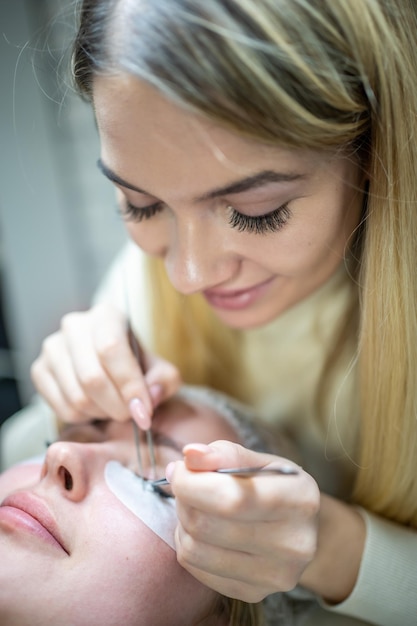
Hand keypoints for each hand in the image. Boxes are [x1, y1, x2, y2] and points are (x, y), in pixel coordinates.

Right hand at [31, 303, 180, 426]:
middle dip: (117, 406)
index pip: (112, 349)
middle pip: (92, 377)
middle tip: (131, 415)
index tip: (144, 411)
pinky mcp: (39, 370)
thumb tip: (150, 397)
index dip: (129, 385)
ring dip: (102, 413)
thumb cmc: (135, 364)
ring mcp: (52, 347)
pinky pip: (62, 408)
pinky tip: (96, 408)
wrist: (109, 365)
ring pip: (77, 396)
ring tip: (114, 408)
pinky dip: (84, 418)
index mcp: (107, 315)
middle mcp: (74, 326)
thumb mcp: (159, 369)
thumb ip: (164, 381)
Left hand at [167, 440, 319, 601]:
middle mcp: (293, 544)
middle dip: (184, 499)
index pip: (231, 498)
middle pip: (206, 524)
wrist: (301, 529)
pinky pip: (195, 568)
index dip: (192, 483)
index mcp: (300, 500)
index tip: (180, 469)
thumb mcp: (259, 460)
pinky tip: (204, 531)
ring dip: (182, 522)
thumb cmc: (275, 486)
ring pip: (194, 549)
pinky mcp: (254, 593)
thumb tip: (189, 455)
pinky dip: (189, 544)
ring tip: (196, 507)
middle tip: (187, 484)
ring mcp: (275, 575)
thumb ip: (225, 454)